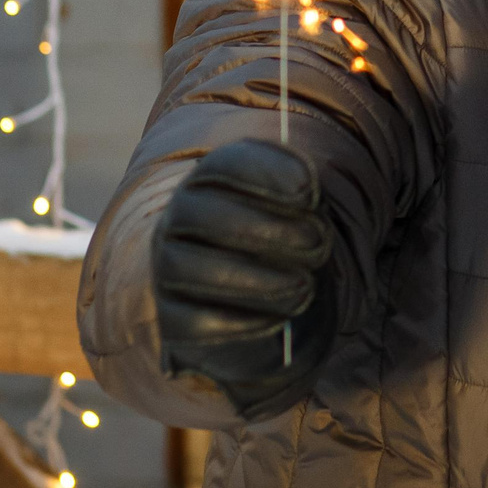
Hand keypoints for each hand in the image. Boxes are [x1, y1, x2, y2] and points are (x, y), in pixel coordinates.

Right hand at [153, 139, 337, 416]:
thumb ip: (306, 193)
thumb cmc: (283, 239)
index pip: (226, 164)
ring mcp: (169, 268)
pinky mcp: (171, 318)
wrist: (256, 296)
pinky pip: (192, 322)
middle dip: (266, 228)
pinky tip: (277, 320)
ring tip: (304, 286)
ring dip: (254, 279)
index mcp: (211, 180)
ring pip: (191, 269)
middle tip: (319, 242)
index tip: (309, 190)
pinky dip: (236, 323)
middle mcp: (180, 219)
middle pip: (205, 215)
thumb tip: (308, 190)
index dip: (267, 172)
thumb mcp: (300, 209)